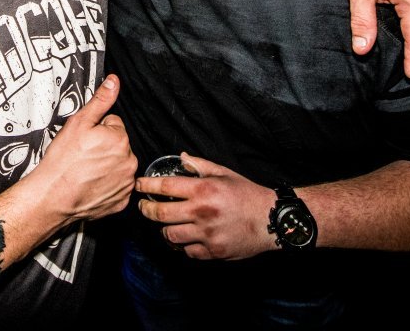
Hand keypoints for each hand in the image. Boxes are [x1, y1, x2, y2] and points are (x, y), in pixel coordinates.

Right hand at [27, 75, 137, 222]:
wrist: (53, 197)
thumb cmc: (62, 161)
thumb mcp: (78, 123)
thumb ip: (100, 101)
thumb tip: (114, 82)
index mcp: (120, 139)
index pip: (113, 125)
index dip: (97, 130)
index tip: (84, 141)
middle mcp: (129, 161)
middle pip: (118, 146)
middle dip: (104, 147)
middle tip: (83, 156)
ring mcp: (126, 183)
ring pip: (118, 165)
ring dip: (106, 166)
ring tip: (86, 171)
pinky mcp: (121, 201)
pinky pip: (117, 186)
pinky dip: (107, 185)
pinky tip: (91, 184)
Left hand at [135, 153, 273, 260]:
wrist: (270, 220)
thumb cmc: (246, 194)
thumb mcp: (224, 173)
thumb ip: (200, 165)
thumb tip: (181, 158)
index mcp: (204, 189)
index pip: (165, 186)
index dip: (147, 185)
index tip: (139, 185)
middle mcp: (202, 212)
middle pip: (160, 213)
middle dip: (146, 209)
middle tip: (143, 206)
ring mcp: (206, 234)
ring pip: (170, 235)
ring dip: (164, 229)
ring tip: (166, 223)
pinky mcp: (212, 251)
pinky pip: (187, 250)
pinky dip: (184, 244)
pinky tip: (186, 236)